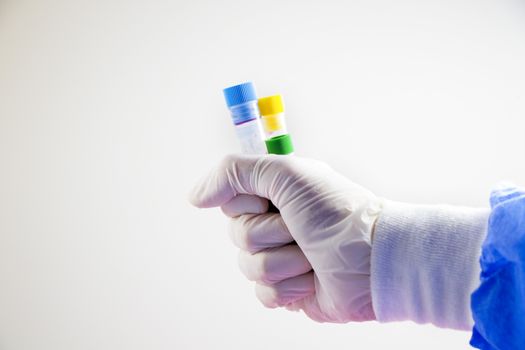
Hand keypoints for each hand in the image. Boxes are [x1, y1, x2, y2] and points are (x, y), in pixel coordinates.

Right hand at [189, 154, 381, 322]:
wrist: (373, 262)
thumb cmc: (337, 212)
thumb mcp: (287, 174)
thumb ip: (235, 172)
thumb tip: (194, 196)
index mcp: (275, 193)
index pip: (231, 198)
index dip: (247, 203)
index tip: (273, 201)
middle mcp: (275, 222)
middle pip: (237, 234)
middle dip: (271, 234)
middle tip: (301, 229)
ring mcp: (281, 257)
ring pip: (248, 266)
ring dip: (285, 262)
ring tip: (313, 256)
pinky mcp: (288, 289)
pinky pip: (263, 293)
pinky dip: (290, 288)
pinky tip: (312, 280)